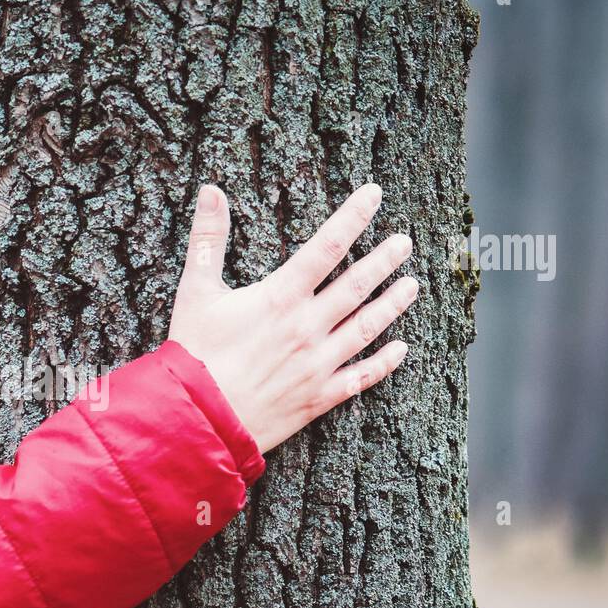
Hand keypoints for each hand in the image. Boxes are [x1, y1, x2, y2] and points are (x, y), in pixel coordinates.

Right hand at [168, 183, 416, 453]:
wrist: (197, 417)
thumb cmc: (194, 352)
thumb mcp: (196, 290)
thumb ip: (207, 239)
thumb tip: (210, 190)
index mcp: (280, 298)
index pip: (327, 247)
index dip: (353, 216)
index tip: (374, 194)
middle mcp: (307, 327)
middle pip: (357, 285)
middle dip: (384, 260)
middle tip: (405, 242)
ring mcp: (317, 364)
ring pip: (366, 328)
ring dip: (392, 305)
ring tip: (412, 285)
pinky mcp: (318, 397)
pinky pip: (361, 377)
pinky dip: (384, 363)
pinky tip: (401, 349)